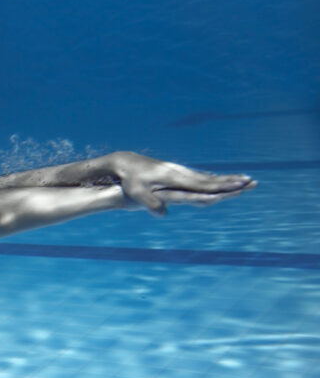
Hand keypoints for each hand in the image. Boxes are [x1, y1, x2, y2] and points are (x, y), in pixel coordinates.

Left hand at [105, 151, 256, 215]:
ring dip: (224, 179)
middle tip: (252, 181)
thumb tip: (164, 215)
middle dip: (231, 181)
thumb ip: (151, 204)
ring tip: (242, 179)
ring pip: (206, 176)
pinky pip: (198, 176)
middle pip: (211, 179)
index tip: (239, 185)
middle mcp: (180, 172)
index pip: (203, 184)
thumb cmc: (130, 180)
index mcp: (175, 177)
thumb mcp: (137, 193)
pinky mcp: (175, 171)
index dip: (222, 186)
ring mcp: (179, 171)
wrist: (124, 162)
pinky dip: (211, 178)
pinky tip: (217, 179)